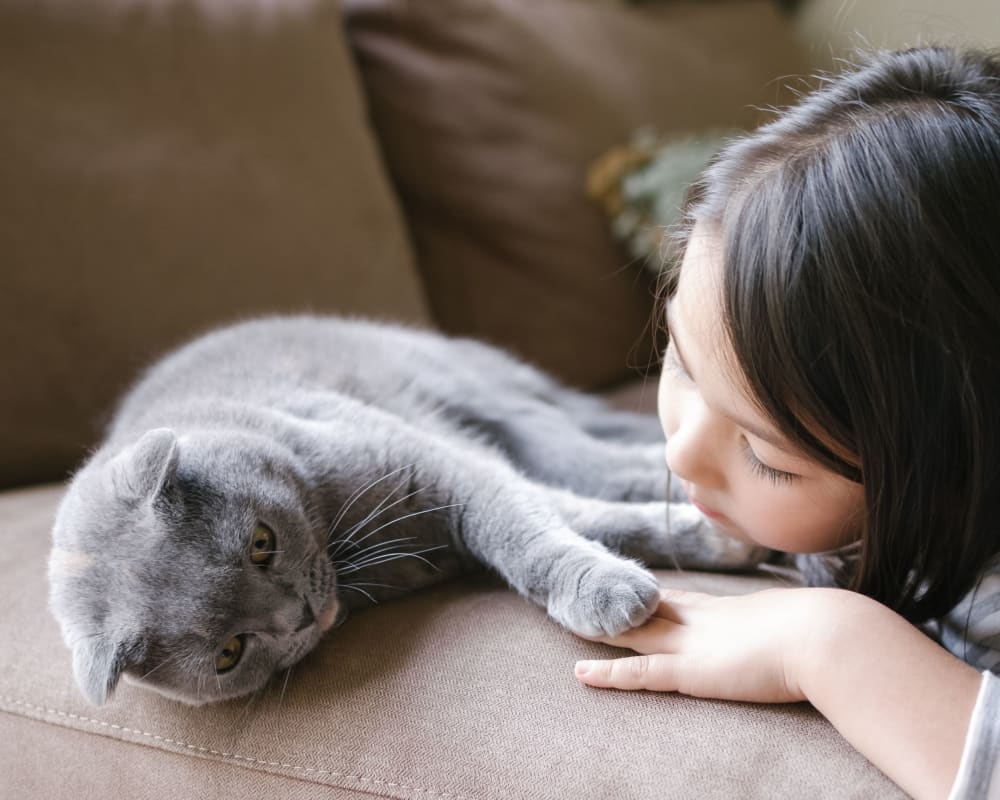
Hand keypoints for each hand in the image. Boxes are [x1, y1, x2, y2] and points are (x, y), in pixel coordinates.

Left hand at [573, 586, 842, 703]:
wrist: (831, 638)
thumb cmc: (833, 634)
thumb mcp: (811, 625)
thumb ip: (801, 629)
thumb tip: (826, 630)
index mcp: (731, 610)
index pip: (683, 601)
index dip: (656, 597)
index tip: (637, 590)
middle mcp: (705, 622)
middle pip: (651, 610)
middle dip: (620, 605)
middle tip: (590, 594)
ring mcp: (694, 645)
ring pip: (635, 635)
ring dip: (602, 631)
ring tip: (571, 622)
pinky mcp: (689, 672)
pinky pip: (638, 673)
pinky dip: (608, 674)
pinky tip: (580, 673)